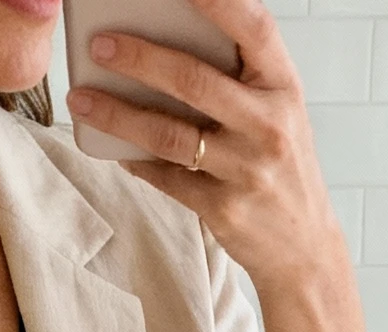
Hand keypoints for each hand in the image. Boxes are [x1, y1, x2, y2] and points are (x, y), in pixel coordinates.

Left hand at [67, 0, 387, 331]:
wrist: (304, 248)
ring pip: (171, 134)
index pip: (252, 27)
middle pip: (195, 81)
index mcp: (284, 85)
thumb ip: (235, 77)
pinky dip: (136, 161)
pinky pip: (167, 178)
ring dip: (120, 115)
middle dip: (141, 58)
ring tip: (83, 98)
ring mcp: (247, 170)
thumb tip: (160, 42)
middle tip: (99, 44)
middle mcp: (270, 125)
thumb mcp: (274, 111)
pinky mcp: (224, 210)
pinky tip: (112, 149)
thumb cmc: (278, 164)